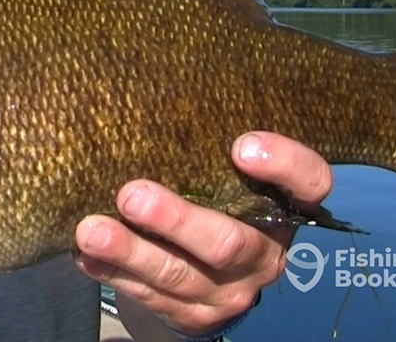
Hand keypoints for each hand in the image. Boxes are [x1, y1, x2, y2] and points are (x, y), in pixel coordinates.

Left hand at [75, 132, 332, 337]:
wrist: (210, 275)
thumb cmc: (212, 194)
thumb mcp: (223, 169)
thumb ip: (207, 141)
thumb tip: (149, 80)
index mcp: (283, 206)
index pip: (309, 183)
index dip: (284, 165)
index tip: (241, 144)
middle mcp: (264, 254)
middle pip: (228, 243)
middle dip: (176, 221)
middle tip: (131, 195)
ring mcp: (228, 291)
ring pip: (178, 275)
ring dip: (131, 252)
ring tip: (90, 231)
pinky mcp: (193, 316)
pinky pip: (150, 296)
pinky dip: (114, 274)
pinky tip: (86, 256)